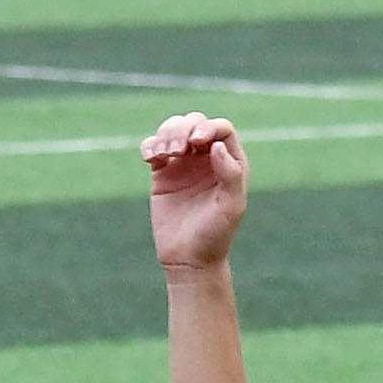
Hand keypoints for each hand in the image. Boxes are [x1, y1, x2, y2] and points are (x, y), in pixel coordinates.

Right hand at [144, 111, 248, 272]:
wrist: (189, 259)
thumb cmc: (216, 234)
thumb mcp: (232, 206)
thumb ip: (231, 174)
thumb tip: (216, 146)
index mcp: (230, 162)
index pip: (221, 129)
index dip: (209, 127)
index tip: (197, 142)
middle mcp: (207, 158)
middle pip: (195, 123)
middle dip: (184, 129)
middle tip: (178, 150)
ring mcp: (183, 163)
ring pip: (173, 129)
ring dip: (166, 133)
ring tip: (163, 154)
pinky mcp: (162, 173)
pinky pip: (153, 147)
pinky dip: (149, 145)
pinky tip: (150, 158)